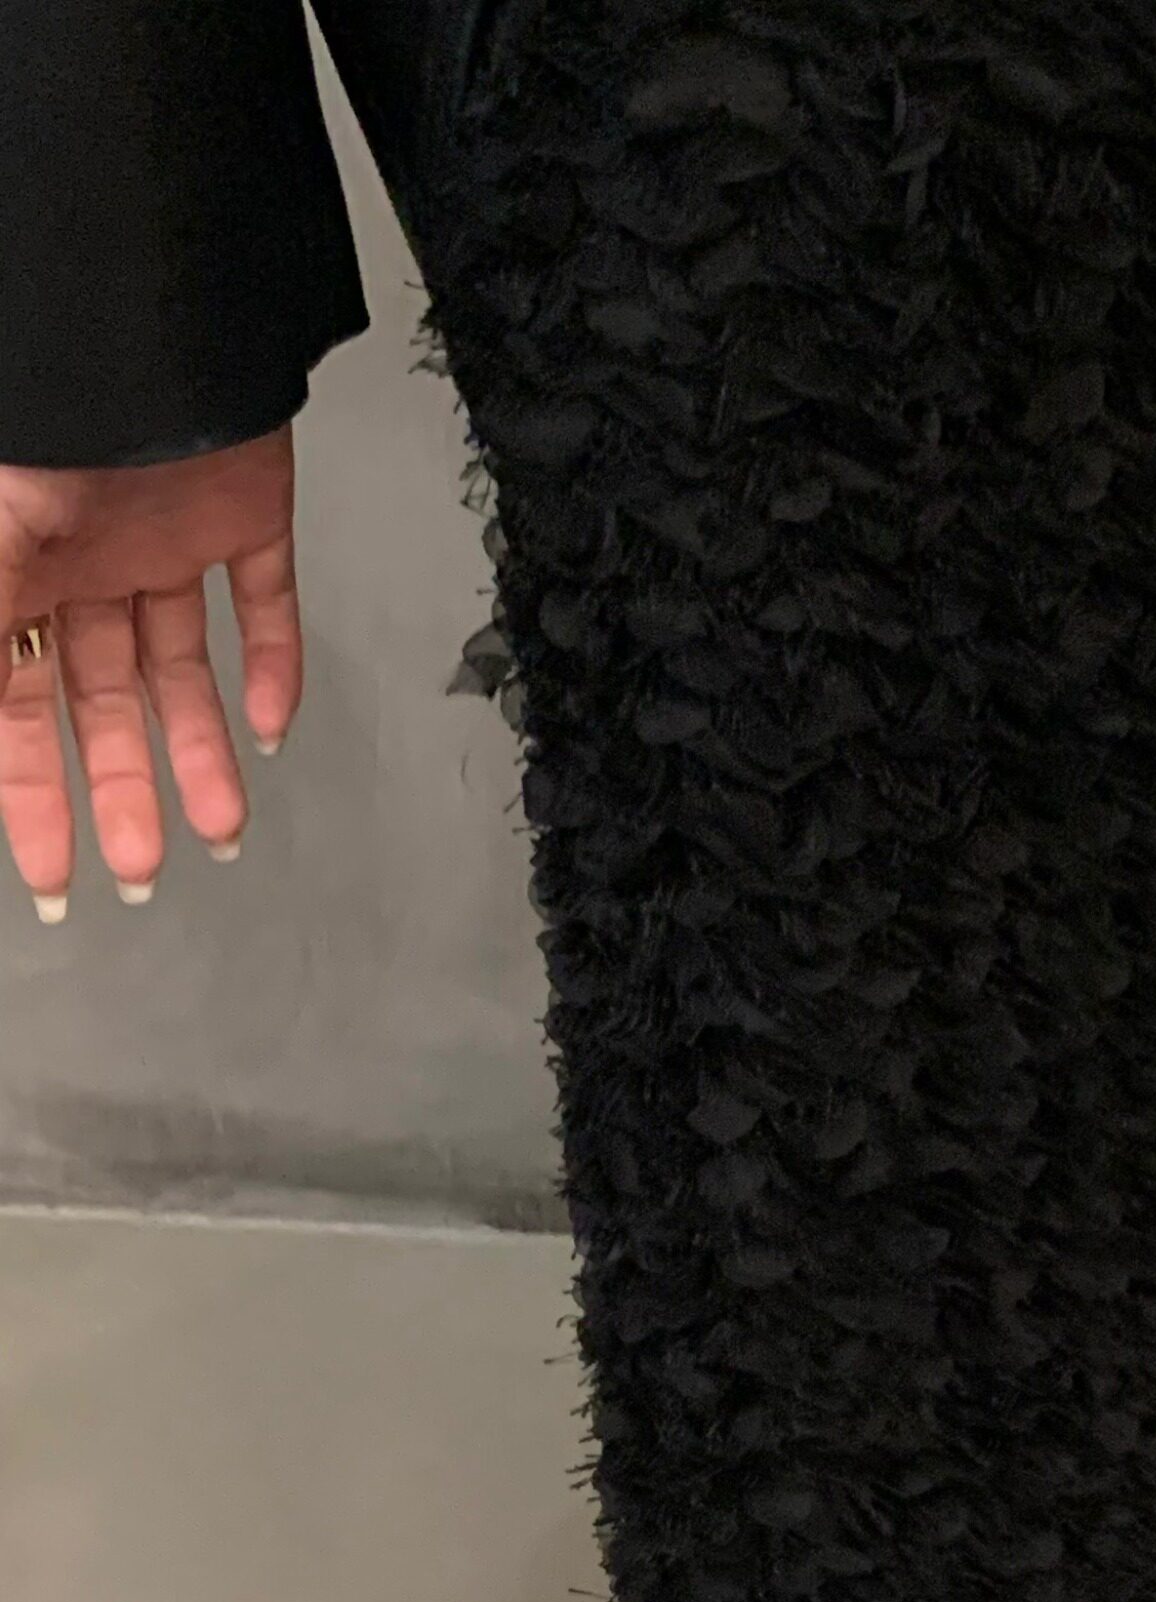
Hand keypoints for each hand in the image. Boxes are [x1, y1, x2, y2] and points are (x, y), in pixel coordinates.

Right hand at [0, 427, 301, 919]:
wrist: (127, 316)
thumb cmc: (35, 402)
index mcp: (8, 570)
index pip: (16, 711)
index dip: (31, 797)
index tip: (52, 877)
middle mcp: (80, 561)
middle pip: (100, 702)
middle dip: (118, 791)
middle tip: (143, 873)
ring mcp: (158, 536)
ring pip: (180, 668)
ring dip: (201, 752)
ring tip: (220, 832)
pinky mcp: (238, 507)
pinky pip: (264, 599)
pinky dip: (274, 664)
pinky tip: (273, 730)